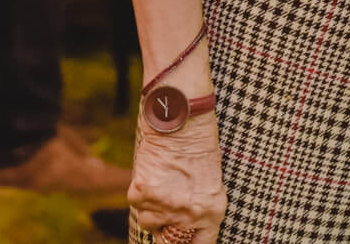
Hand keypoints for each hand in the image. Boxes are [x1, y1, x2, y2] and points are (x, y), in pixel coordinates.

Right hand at [131, 112, 225, 243]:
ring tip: (163, 181)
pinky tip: (153, 172)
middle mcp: (189, 214)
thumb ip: (199, 208)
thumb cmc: (200, 144)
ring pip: (148, 222)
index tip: (181, 240)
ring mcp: (164, 206)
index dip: (188, 243)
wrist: (182, 118)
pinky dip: (141, 192)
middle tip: (168, 205)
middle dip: (167, 228)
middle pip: (169, 241)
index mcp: (212, 211)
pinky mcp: (142, 195)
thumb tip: (185, 229)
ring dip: (152, 208)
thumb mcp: (211, 181)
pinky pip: (137, 204)